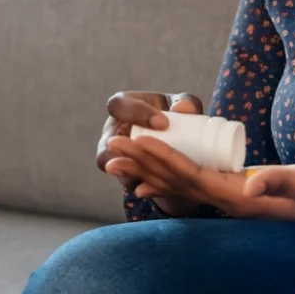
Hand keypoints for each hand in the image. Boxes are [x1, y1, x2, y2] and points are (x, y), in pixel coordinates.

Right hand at [97, 91, 201, 215]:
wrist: (180, 142)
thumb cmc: (177, 116)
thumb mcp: (184, 107)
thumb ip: (186, 104)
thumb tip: (183, 108)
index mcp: (127, 105)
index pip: (119, 105)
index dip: (136, 114)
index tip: (162, 123)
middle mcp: (115, 130)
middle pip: (108, 139)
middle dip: (123, 148)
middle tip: (146, 151)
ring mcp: (115, 154)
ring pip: (110, 164)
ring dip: (124, 170)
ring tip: (140, 175)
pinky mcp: (125, 174)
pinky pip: (125, 180)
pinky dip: (137, 184)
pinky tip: (150, 188)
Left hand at [105, 137, 294, 223]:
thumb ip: (282, 181)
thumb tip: (250, 183)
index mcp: (239, 197)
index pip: (190, 175)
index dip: (161, 157)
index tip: (135, 142)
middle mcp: (228, 201)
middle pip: (175, 181)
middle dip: (143, 163)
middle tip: (111, 147)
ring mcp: (229, 199)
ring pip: (179, 184)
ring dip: (147, 171)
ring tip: (117, 160)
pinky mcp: (233, 191)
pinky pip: (192, 184)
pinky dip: (167, 177)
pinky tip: (147, 177)